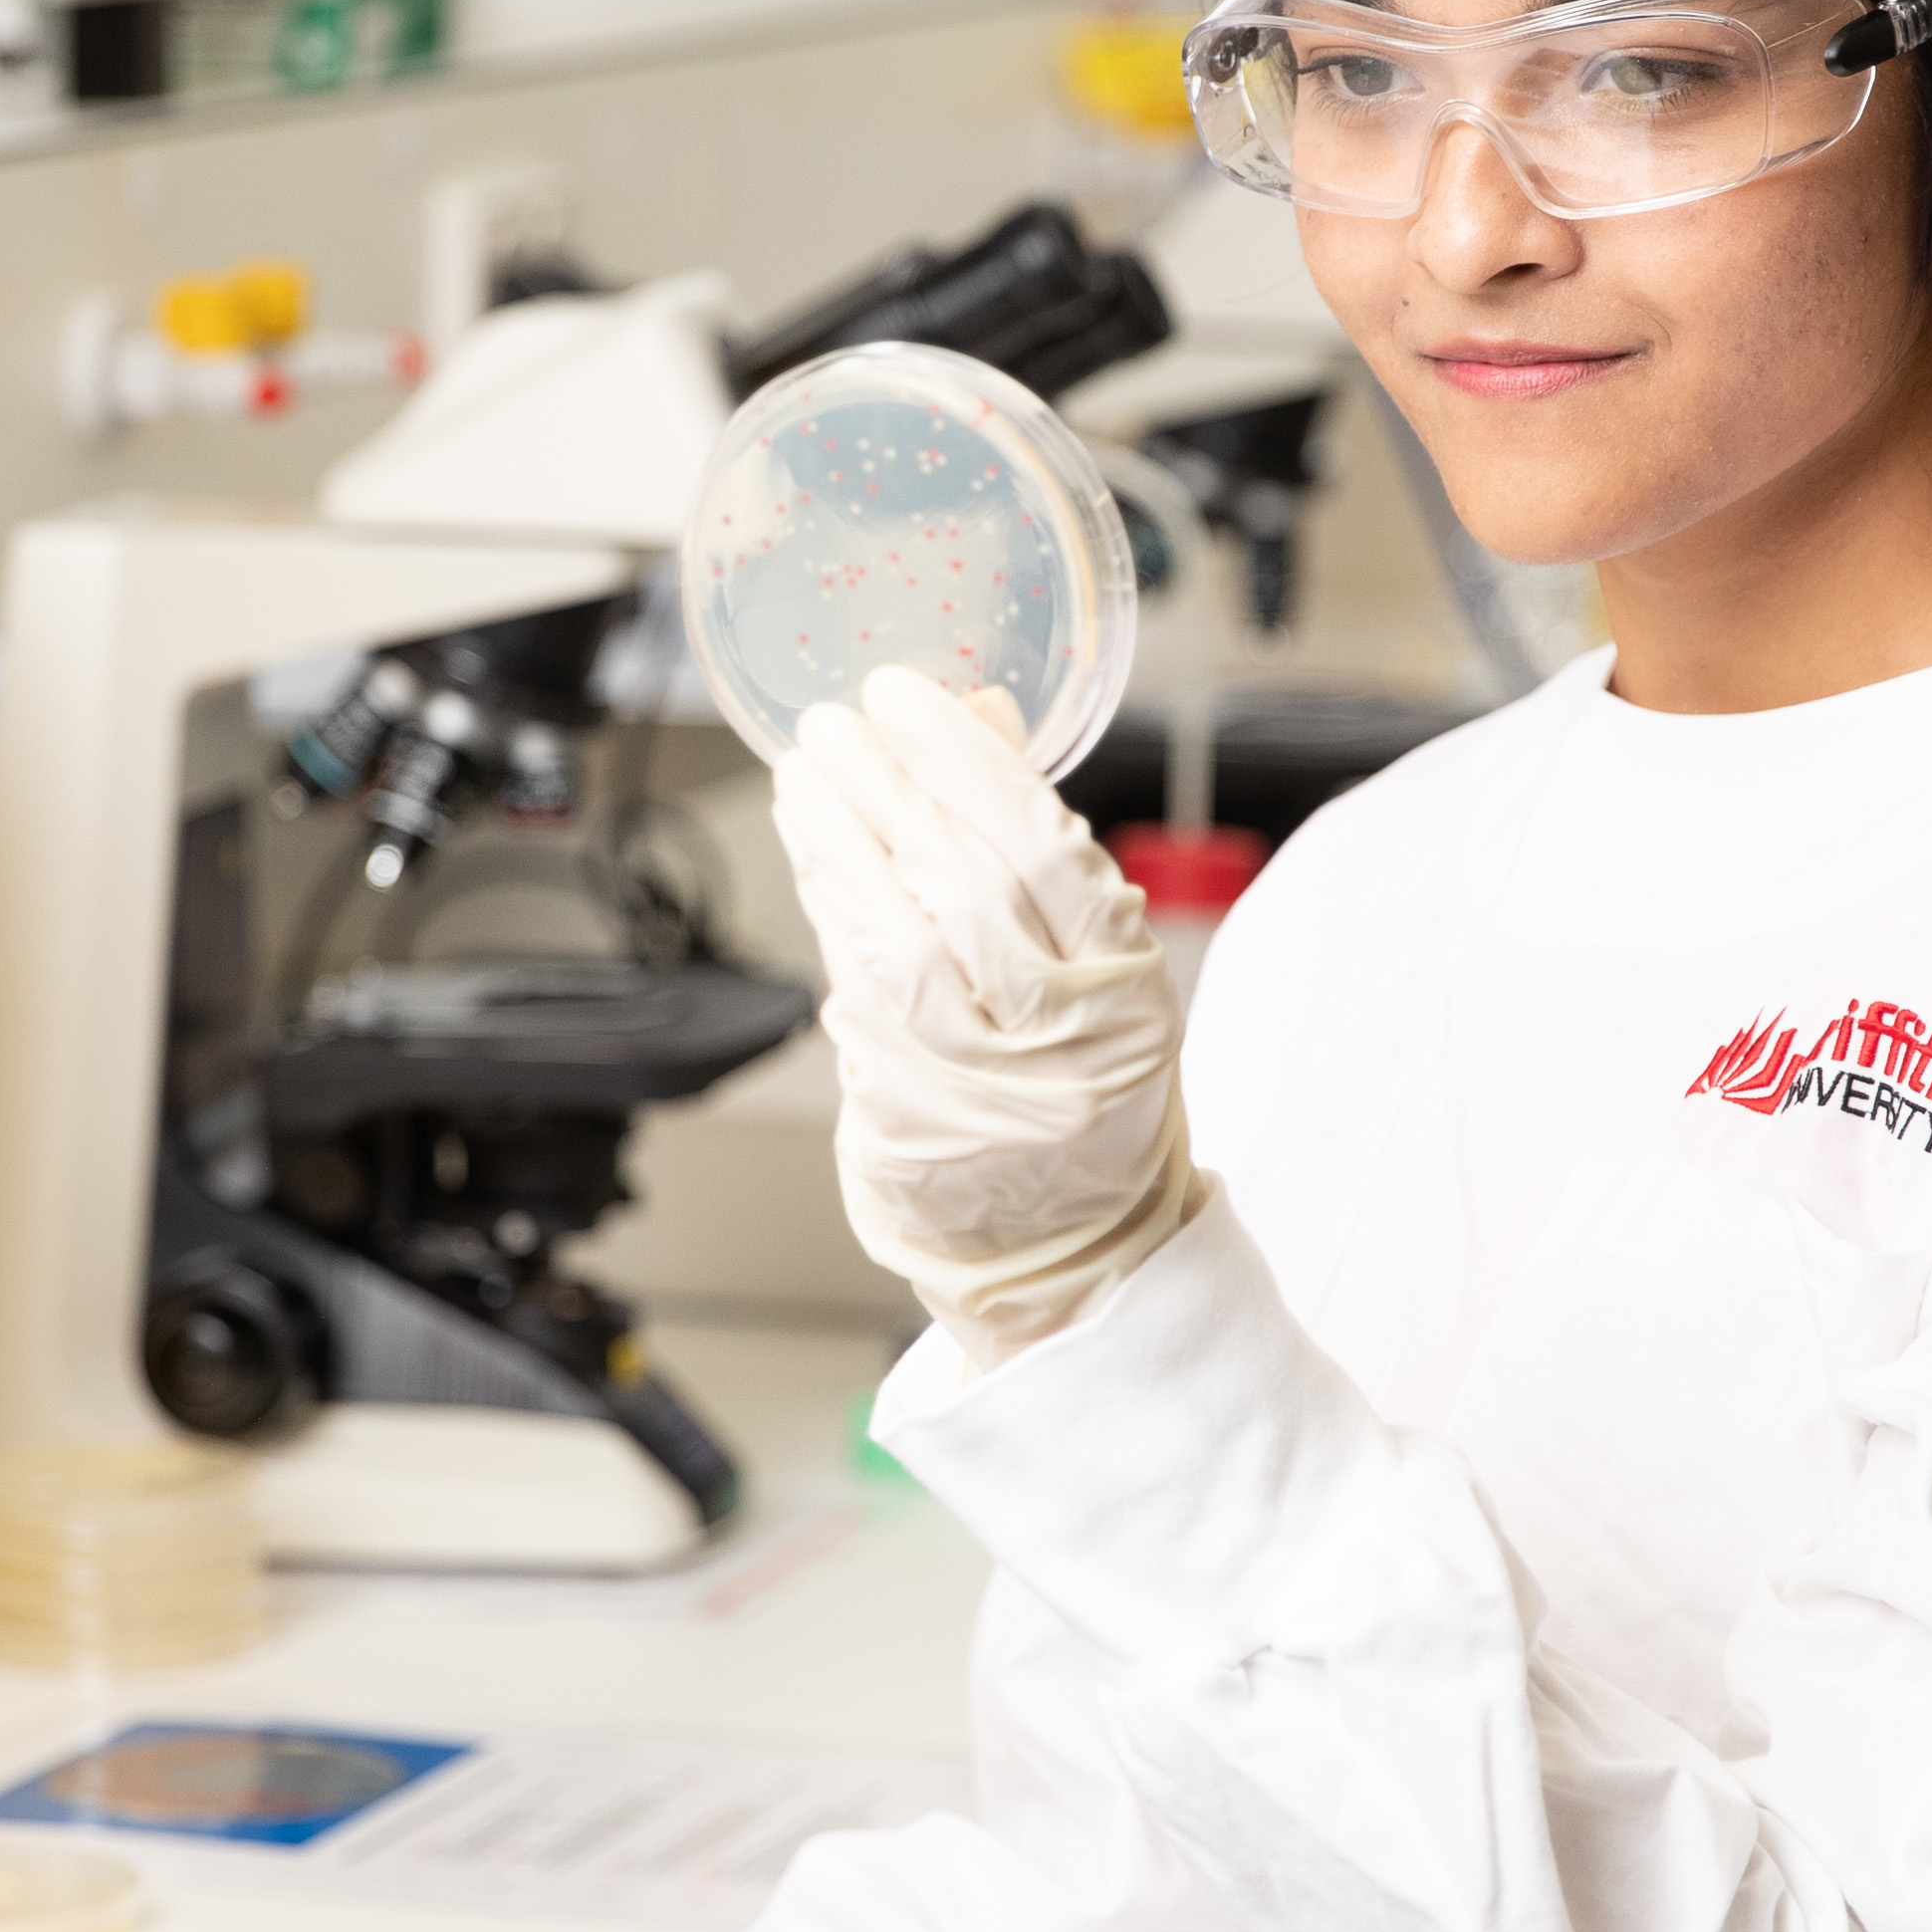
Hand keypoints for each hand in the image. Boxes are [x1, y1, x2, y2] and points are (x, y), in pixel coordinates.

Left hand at [770, 666, 1203, 1360]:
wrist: (1074, 1236)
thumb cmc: (1088, 1074)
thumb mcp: (1101, 959)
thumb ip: (1037, 843)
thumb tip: (970, 716)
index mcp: (1126, 988)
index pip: (1046, 853)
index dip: (966, 763)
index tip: (910, 696)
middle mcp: (1056, 1040)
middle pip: (960, 886)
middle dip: (886, 786)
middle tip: (837, 719)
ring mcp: (976, 1084)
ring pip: (894, 936)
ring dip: (836, 838)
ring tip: (804, 768)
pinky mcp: (905, 1113)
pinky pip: (855, 985)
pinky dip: (828, 901)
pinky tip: (808, 845)